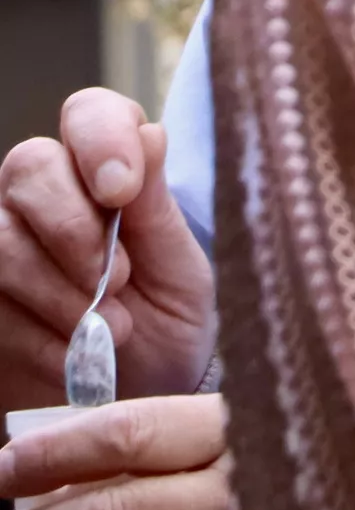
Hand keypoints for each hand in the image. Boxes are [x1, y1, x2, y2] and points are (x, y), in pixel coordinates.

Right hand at [0, 91, 214, 404]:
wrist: (142, 396)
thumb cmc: (172, 320)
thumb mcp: (183, 268)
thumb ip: (156, 208)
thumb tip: (148, 133)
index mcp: (109, 168)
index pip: (89, 113)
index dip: (100, 141)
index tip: (121, 192)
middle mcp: (45, 193)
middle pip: (28, 166)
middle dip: (74, 229)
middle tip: (117, 279)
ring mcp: (3, 242)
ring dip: (57, 291)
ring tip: (112, 329)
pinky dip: (33, 336)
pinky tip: (71, 358)